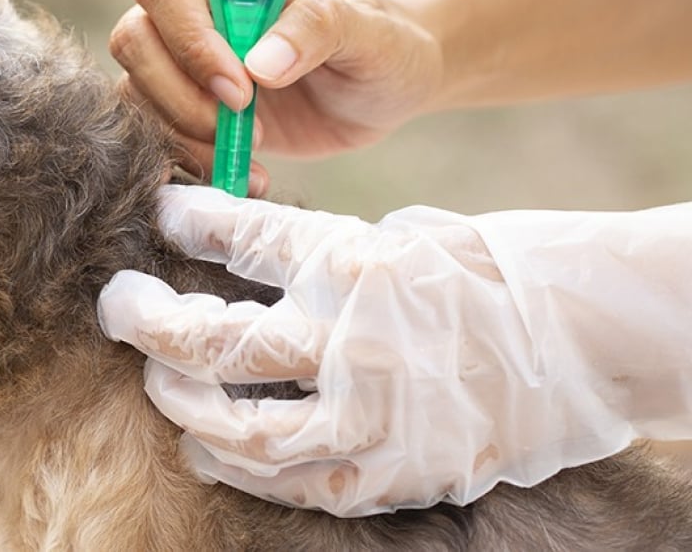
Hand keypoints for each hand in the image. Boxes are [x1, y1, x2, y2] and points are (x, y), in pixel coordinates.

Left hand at [99, 185, 691, 515]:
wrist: (579, 339)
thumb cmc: (486, 274)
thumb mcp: (399, 236)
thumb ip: (319, 253)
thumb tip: (233, 251)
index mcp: (357, 262)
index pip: (242, 237)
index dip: (188, 223)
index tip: (160, 214)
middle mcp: (352, 340)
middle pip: (213, 339)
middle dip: (146, 321)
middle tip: (117, 305)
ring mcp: (368, 415)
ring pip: (237, 425)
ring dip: (180, 403)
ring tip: (157, 380)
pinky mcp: (386, 472)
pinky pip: (290, 482)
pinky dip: (237, 466)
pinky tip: (205, 448)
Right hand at [109, 0, 442, 194]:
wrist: (386, 90)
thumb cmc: (384, 47)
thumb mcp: (371, 33)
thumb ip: (319, 29)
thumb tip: (260, 63)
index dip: (190, 40)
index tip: (240, 87)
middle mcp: (197, 9)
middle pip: (135, 39)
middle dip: (179, 93)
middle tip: (241, 122)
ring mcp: (188, 62)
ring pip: (137, 92)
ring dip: (183, 133)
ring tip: (250, 152)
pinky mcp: (192, 109)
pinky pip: (158, 134)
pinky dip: (189, 161)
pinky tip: (240, 174)